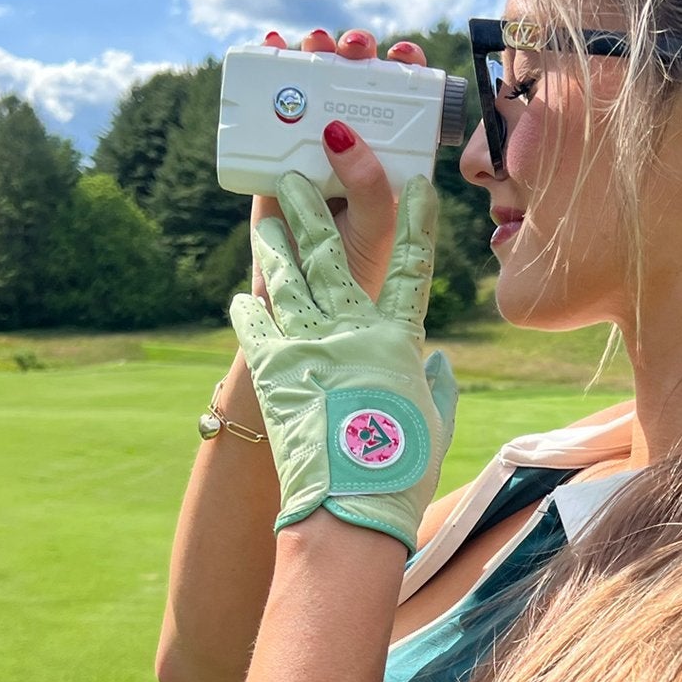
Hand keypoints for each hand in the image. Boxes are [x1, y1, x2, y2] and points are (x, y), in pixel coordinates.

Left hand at [230, 163, 458, 555]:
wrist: (350, 504)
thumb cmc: (402, 471)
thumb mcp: (435, 425)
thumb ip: (440, 387)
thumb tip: (441, 363)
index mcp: (399, 341)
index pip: (411, 267)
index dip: (416, 223)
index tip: (417, 185)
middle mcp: (353, 329)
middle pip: (333, 255)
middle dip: (316, 210)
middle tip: (298, 177)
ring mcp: (309, 344)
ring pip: (289, 279)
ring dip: (276, 246)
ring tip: (266, 222)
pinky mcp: (272, 369)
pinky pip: (256, 327)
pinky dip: (248, 310)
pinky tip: (241, 297)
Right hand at [248, 27, 427, 311]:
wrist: (302, 305)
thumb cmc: (359, 269)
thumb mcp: (376, 226)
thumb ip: (369, 184)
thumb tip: (339, 130)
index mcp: (394, 157)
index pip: (405, 103)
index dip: (404, 72)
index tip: (402, 55)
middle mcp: (356, 146)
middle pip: (355, 85)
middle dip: (354, 55)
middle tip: (350, 47)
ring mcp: (313, 148)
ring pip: (314, 89)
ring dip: (312, 56)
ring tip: (309, 44)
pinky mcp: (275, 157)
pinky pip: (271, 111)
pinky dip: (266, 76)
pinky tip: (269, 49)